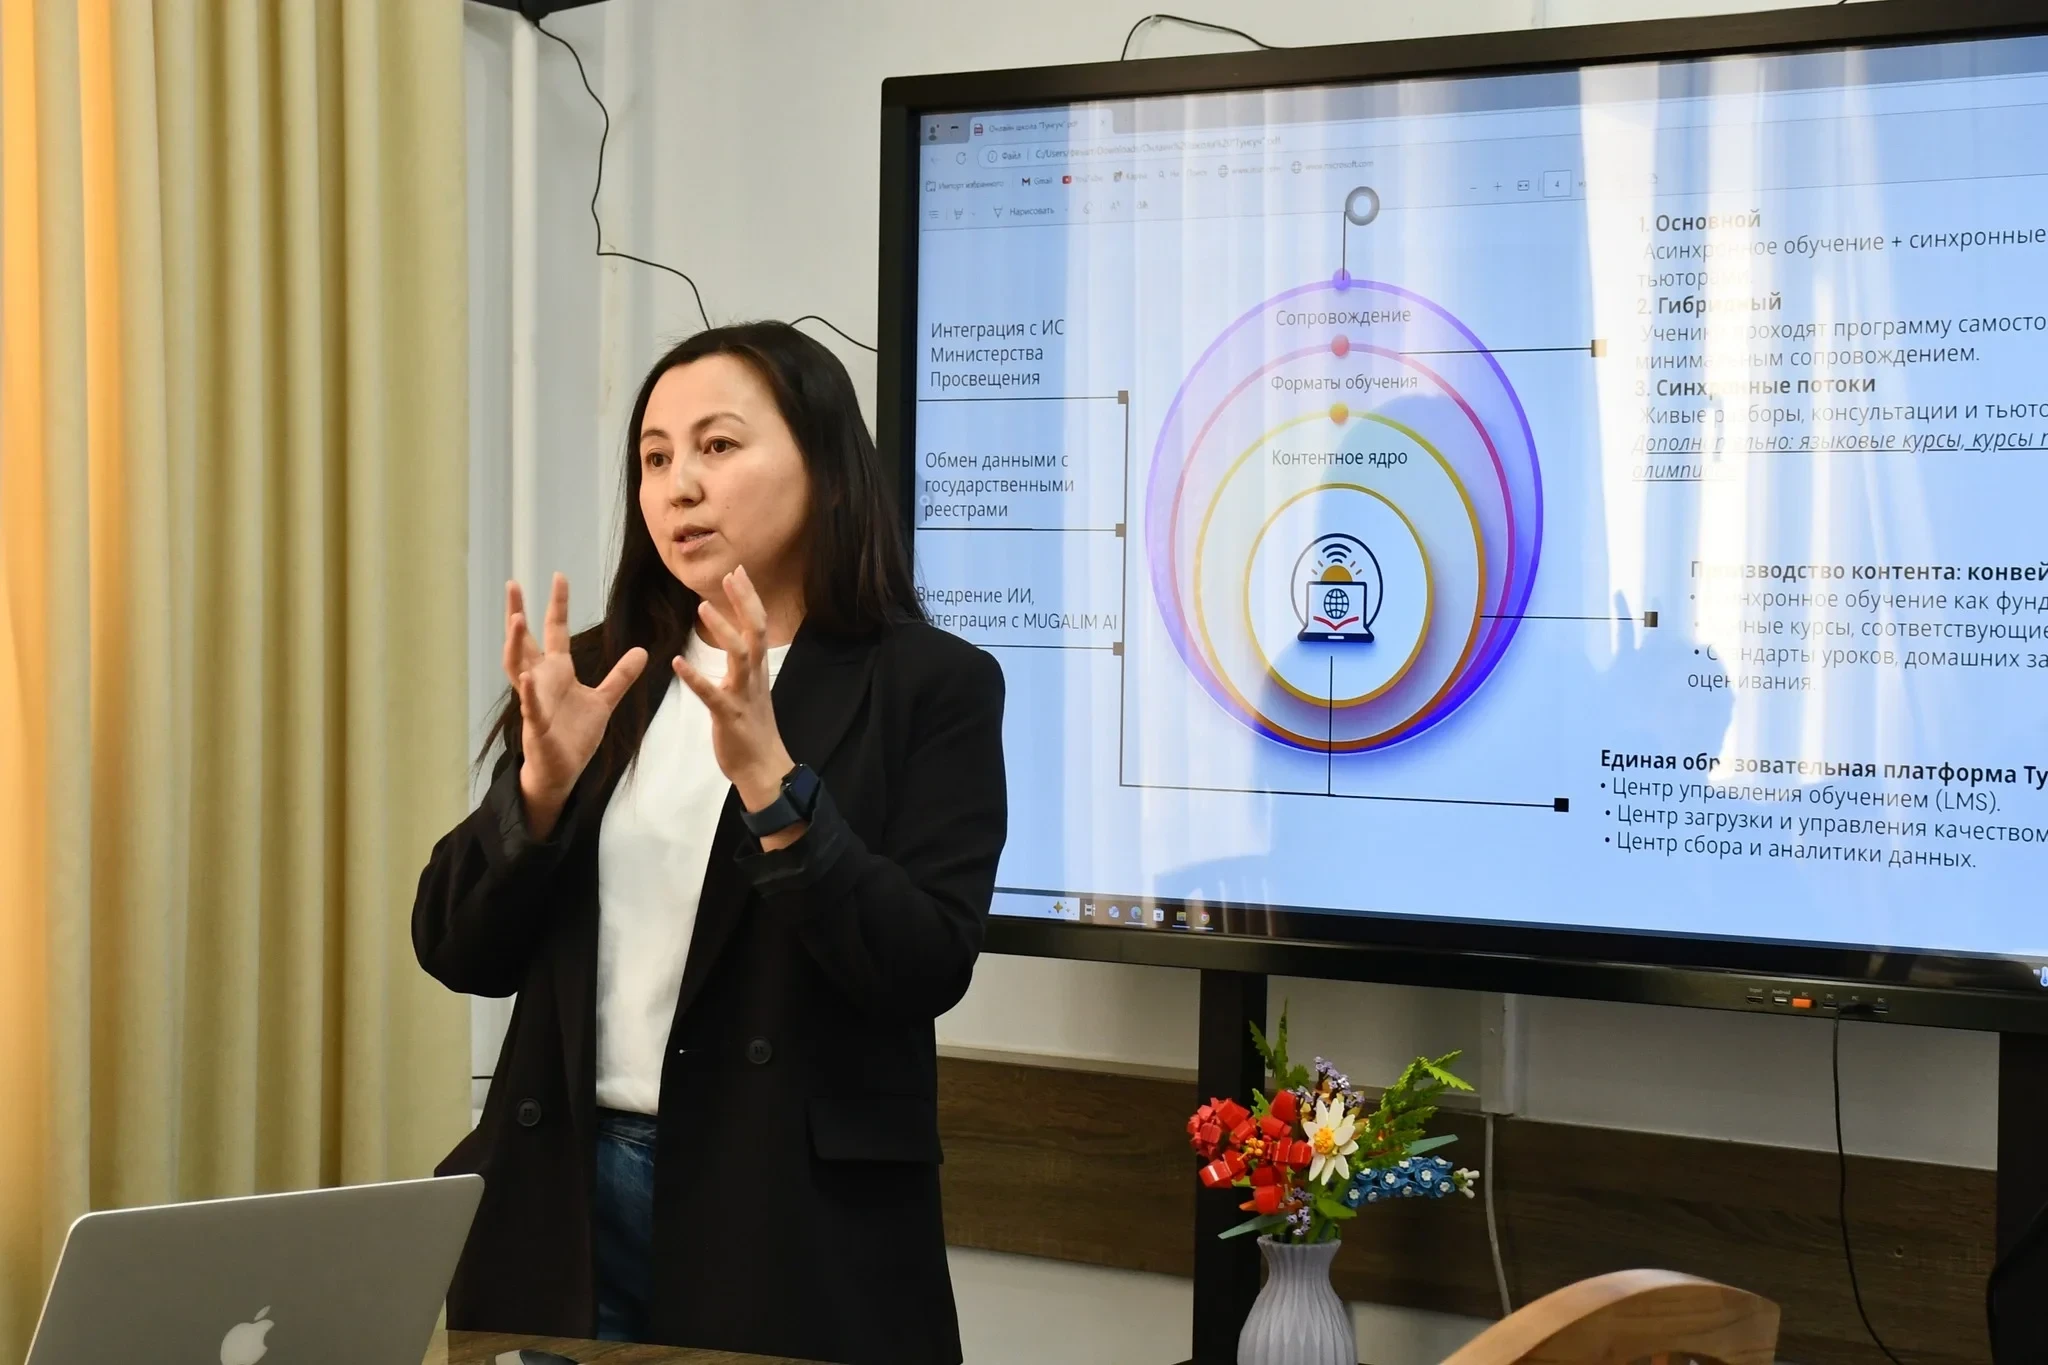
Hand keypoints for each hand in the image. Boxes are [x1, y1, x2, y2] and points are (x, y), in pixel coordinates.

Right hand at [507, 574, 645, 836]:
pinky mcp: (536, 725)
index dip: (558, 605)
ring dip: (515, 644)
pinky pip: (530, 705)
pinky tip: (530, 678)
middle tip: (513, 584)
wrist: (562, 769)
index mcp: (558, 672)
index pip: (556, 631)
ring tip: (516, 619)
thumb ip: (620, 676)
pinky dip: (530, 692)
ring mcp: (535, 700)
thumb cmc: (575, 735)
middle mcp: (542, 680)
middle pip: (525, 641)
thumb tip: (641, 651)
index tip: (559, 576)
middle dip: (518, 613)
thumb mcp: (605, 701)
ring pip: (518, 667)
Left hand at [673, 566, 798, 841]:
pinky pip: (711, 694)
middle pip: (755, 631)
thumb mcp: (751, 690)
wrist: (763, 767)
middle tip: (731, 575)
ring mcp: (742, 695)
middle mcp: (754, 677)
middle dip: (744, 602)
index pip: (758, 626)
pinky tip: (677, 663)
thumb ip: (743, 666)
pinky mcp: (728, 715)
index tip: (738, 572)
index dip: (749, 599)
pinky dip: (695, 678)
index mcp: (757, 670)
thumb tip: (736, 643)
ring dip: (722, 630)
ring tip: (703, 608)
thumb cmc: (753, 729)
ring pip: (738, 656)